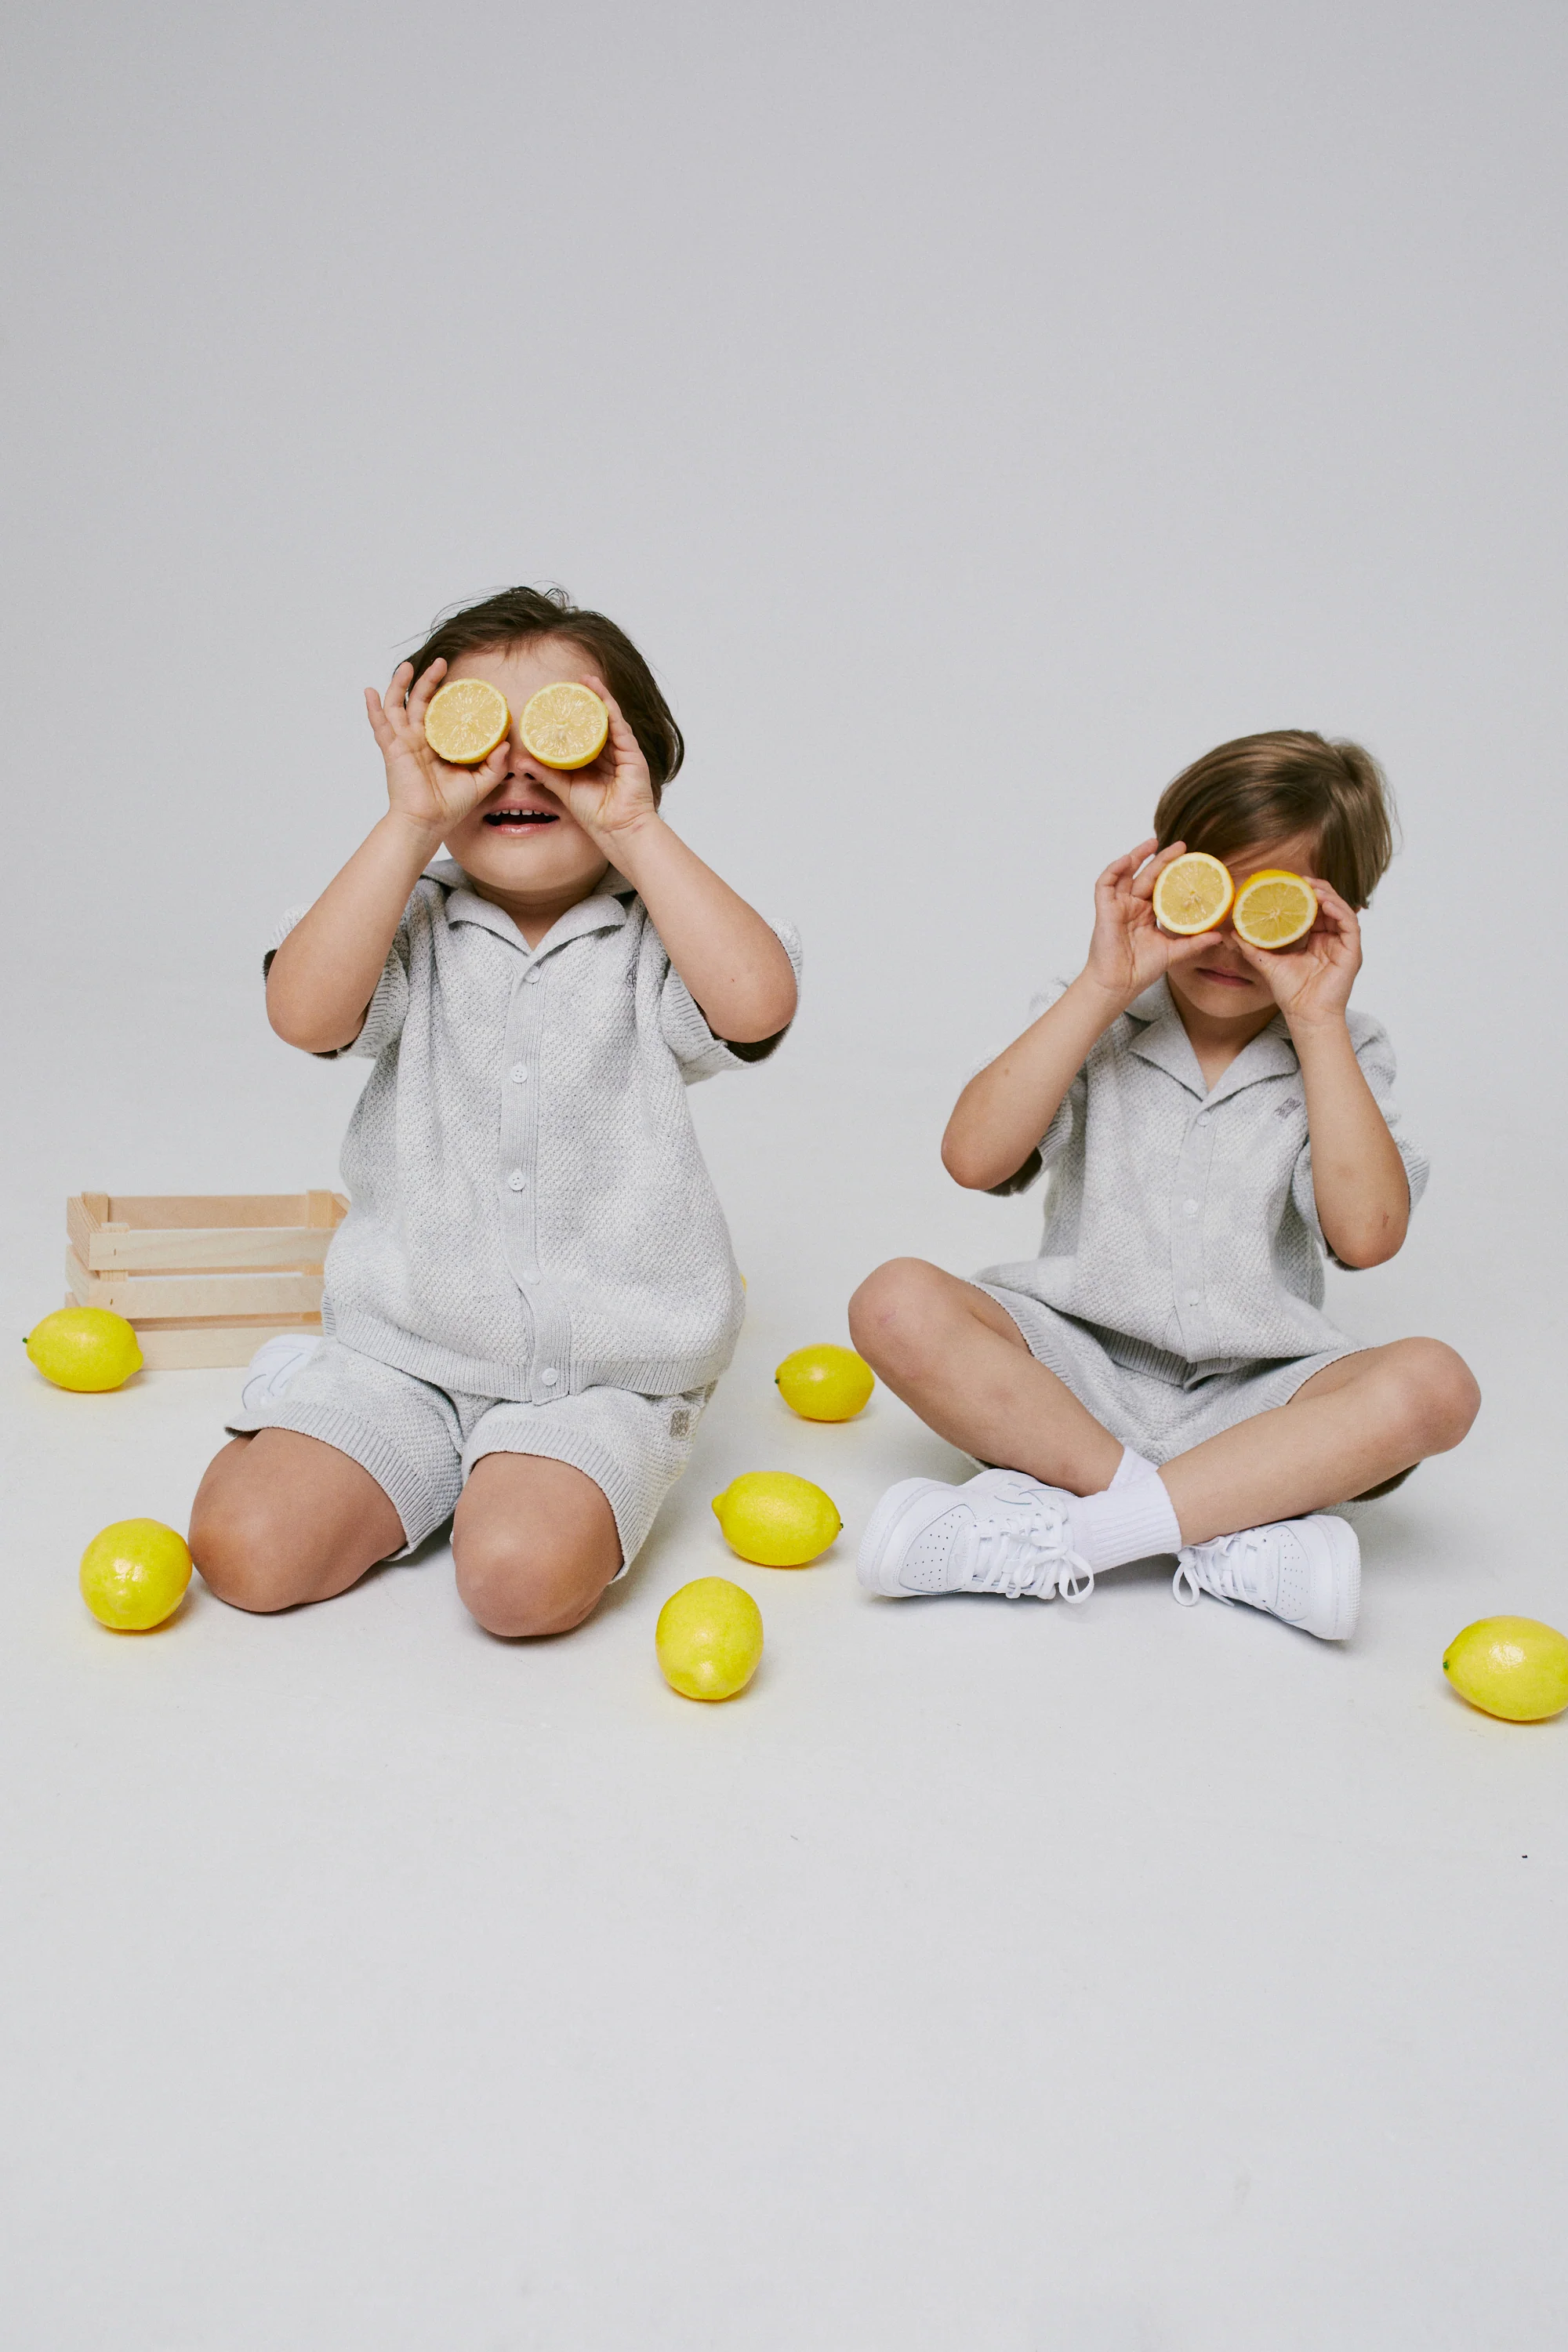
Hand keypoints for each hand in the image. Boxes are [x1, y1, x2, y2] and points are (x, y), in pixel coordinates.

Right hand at [363, 659, 510, 841]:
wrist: (428, 824)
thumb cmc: (450, 807)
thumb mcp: (480, 783)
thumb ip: (494, 765)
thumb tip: (506, 744)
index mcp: (437, 745)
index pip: (442, 714)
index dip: (449, 698)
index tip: (463, 683)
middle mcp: (419, 740)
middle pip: (419, 702)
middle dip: (428, 681)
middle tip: (441, 663)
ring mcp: (403, 742)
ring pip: (397, 706)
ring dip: (399, 684)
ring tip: (407, 666)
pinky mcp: (393, 749)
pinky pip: (380, 725)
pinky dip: (373, 708)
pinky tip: (369, 691)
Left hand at [544, 673, 660, 851]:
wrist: (617, 830)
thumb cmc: (596, 815)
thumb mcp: (564, 788)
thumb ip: (546, 772)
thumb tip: (521, 760)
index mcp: (595, 761)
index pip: (582, 732)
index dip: (571, 716)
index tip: (556, 701)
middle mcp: (609, 753)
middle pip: (596, 721)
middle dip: (585, 701)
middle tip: (570, 684)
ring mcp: (622, 752)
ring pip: (609, 718)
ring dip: (598, 697)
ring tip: (586, 680)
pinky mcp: (632, 754)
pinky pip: (619, 726)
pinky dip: (610, 708)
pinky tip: (600, 694)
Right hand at [1081, 839, 1225, 1006]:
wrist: (1120, 984)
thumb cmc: (1141, 970)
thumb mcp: (1174, 953)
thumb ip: (1195, 942)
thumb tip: (1220, 936)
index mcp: (1147, 914)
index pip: (1162, 887)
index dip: (1174, 873)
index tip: (1191, 861)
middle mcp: (1133, 907)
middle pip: (1147, 876)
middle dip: (1162, 859)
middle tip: (1181, 846)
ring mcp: (1118, 907)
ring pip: (1125, 874)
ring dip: (1137, 856)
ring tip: (1153, 843)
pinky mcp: (1105, 909)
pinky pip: (1105, 884)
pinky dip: (1114, 870)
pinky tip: (1127, 860)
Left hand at [1234, 879, 1361, 1030]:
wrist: (1305, 1016)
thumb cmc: (1292, 994)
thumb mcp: (1268, 963)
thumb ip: (1253, 947)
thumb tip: (1233, 931)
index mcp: (1316, 940)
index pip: (1314, 910)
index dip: (1305, 895)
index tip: (1290, 883)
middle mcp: (1332, 940)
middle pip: (1330, 906)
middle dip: (1317, 889)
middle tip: (1301, 880)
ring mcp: (1343, 946)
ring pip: (1342, 910)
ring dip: (1329, 896)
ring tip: (1312, 888)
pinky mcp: (1352, 952)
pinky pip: (1350, 925)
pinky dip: (1339, 910)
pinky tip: (1325, 903)